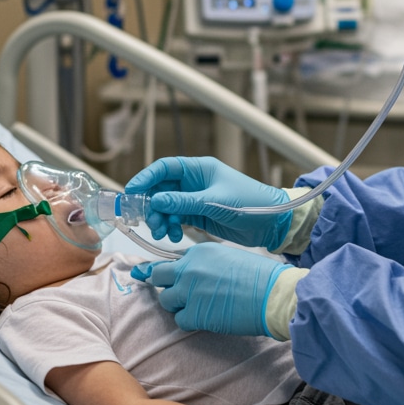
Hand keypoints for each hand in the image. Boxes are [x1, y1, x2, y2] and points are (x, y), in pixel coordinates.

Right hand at [125, 156, 292, 249]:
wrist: (272, 222)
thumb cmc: (250, 202)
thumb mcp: (215, 202)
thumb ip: (184, 202)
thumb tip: (155, 201)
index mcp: (199, 169)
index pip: (164, 168)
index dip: (146, 178)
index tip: (132, 192)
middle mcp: (194, 182)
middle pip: (161, 189)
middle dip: (152, 205)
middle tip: (150, 222)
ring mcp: (195, 198)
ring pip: (166, 206)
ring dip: (160, 219)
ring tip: (164, 233)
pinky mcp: (198, 214)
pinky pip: (175, 218)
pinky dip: (170, 227)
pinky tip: (173, 236)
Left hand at [130, 242, 286, 335]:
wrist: (272, 294)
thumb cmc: (259, 276)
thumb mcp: (228, 258)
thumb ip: (206, 263)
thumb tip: (193, 276)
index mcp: (199, 251)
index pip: (173, 261)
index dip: (175, 273)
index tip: (176, 280)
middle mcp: (189, 268)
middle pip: (158, 276)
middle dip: (166, 285)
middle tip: (179, 294)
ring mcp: (189, 291)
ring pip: (165, 300)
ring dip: (178, 305)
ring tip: (198, 308)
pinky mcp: (194, 313)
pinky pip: (179, 320)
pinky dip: (189, 321)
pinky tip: (205, 318)